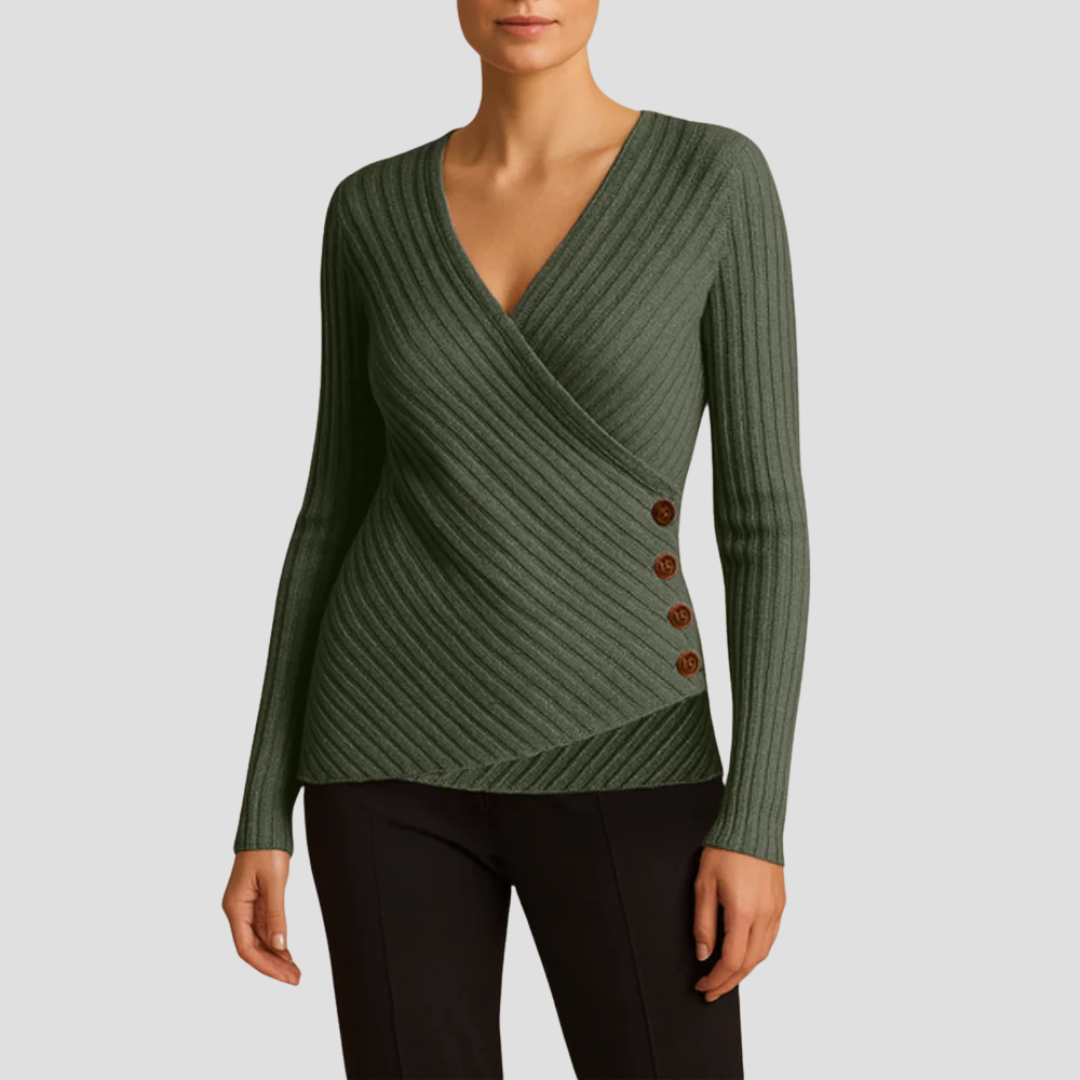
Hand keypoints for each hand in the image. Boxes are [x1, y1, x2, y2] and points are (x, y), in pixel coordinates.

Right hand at [222, 850, 300, 984]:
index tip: (285, 976)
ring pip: (259, 940)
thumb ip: (276, 915)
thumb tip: (279, 946)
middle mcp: (237, 910)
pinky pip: (263, 928)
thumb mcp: (274, 882)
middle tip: (295, 978)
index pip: (246, 948)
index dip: (265, 965)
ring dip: (276, 956)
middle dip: (273, 965)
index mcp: (235, 907)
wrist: (264, 827)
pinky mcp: (256, 901)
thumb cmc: (265, 849)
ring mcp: (246, 906)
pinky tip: (288, 952)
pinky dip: (276, 941)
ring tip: (295, 970)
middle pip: (252, 947)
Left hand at [692, 846, 784, 1000]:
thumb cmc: (726, 849)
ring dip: (744, 971)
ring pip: (763, 954)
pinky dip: (757, 954)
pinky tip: (745, 955)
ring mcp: (775, 911)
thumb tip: (703, 953)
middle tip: (712, 990)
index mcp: (742, 912)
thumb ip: (703, 923)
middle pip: (749, 963)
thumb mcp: (704, 885)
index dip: (716, 979)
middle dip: (729, 982)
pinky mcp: (780, 904)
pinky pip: (771, 939)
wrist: (752, 826)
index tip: (703, 985)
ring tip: (726, 977)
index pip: (731, 961)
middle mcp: (764, 915)